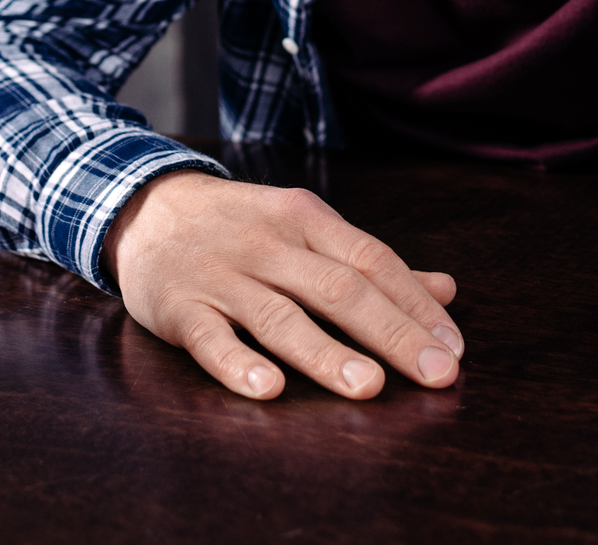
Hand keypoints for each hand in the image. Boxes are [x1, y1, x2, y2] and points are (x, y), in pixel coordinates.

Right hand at [104, 170, 462, 400]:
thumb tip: (446, 292)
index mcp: (306, 220)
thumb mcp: (305, 229)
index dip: (414, 304)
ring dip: (326, 353)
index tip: (453, 348)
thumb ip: (371, 264)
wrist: (144, 208)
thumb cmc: (240, 228)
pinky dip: (238, 363)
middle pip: (338, 288)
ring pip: (280, 315)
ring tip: (369, 388)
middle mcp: (269, 245)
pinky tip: (268, 389)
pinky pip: (211, 337)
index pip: (371, 259)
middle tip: (436, 374)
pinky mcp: (180, 307)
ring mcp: (222, 276)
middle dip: (391, 333)